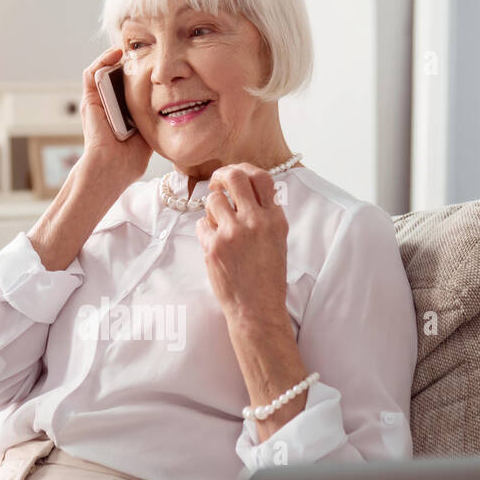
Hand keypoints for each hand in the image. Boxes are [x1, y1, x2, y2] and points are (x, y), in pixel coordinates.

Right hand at [77, 46, 152, 190]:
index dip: (140, 72)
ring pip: (104, 71)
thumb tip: (175, 108)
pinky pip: (93, 74)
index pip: (130, 86)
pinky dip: (102, 60)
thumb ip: (155, 120)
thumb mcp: (149, 135)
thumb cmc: (129, 161)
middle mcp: (109, 106)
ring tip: (131, 44)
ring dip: (115, 56)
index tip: (155, 59)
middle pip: (118, 76)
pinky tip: (117, 52)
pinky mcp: (89, 100)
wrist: (112, 169)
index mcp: (123, 113)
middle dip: (130, 60)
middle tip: (145, 45)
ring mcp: (98, 102)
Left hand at [195, 163, 291, 332]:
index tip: (234, 175)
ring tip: (218, 225)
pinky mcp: (214, 246)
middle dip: (222, 176)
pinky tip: (215, 245)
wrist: (256, 309)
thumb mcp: (277, 240)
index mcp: (275, 219)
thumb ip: (266, 214)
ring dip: (212, 208)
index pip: (261, 177)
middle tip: (217, 184)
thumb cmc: (267, 277)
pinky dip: (205, 230)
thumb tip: (248, 190)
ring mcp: (233, 233)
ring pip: (213, 199)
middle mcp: (256, 222)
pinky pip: (202, 223)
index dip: (244, 170)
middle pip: (235, 177)